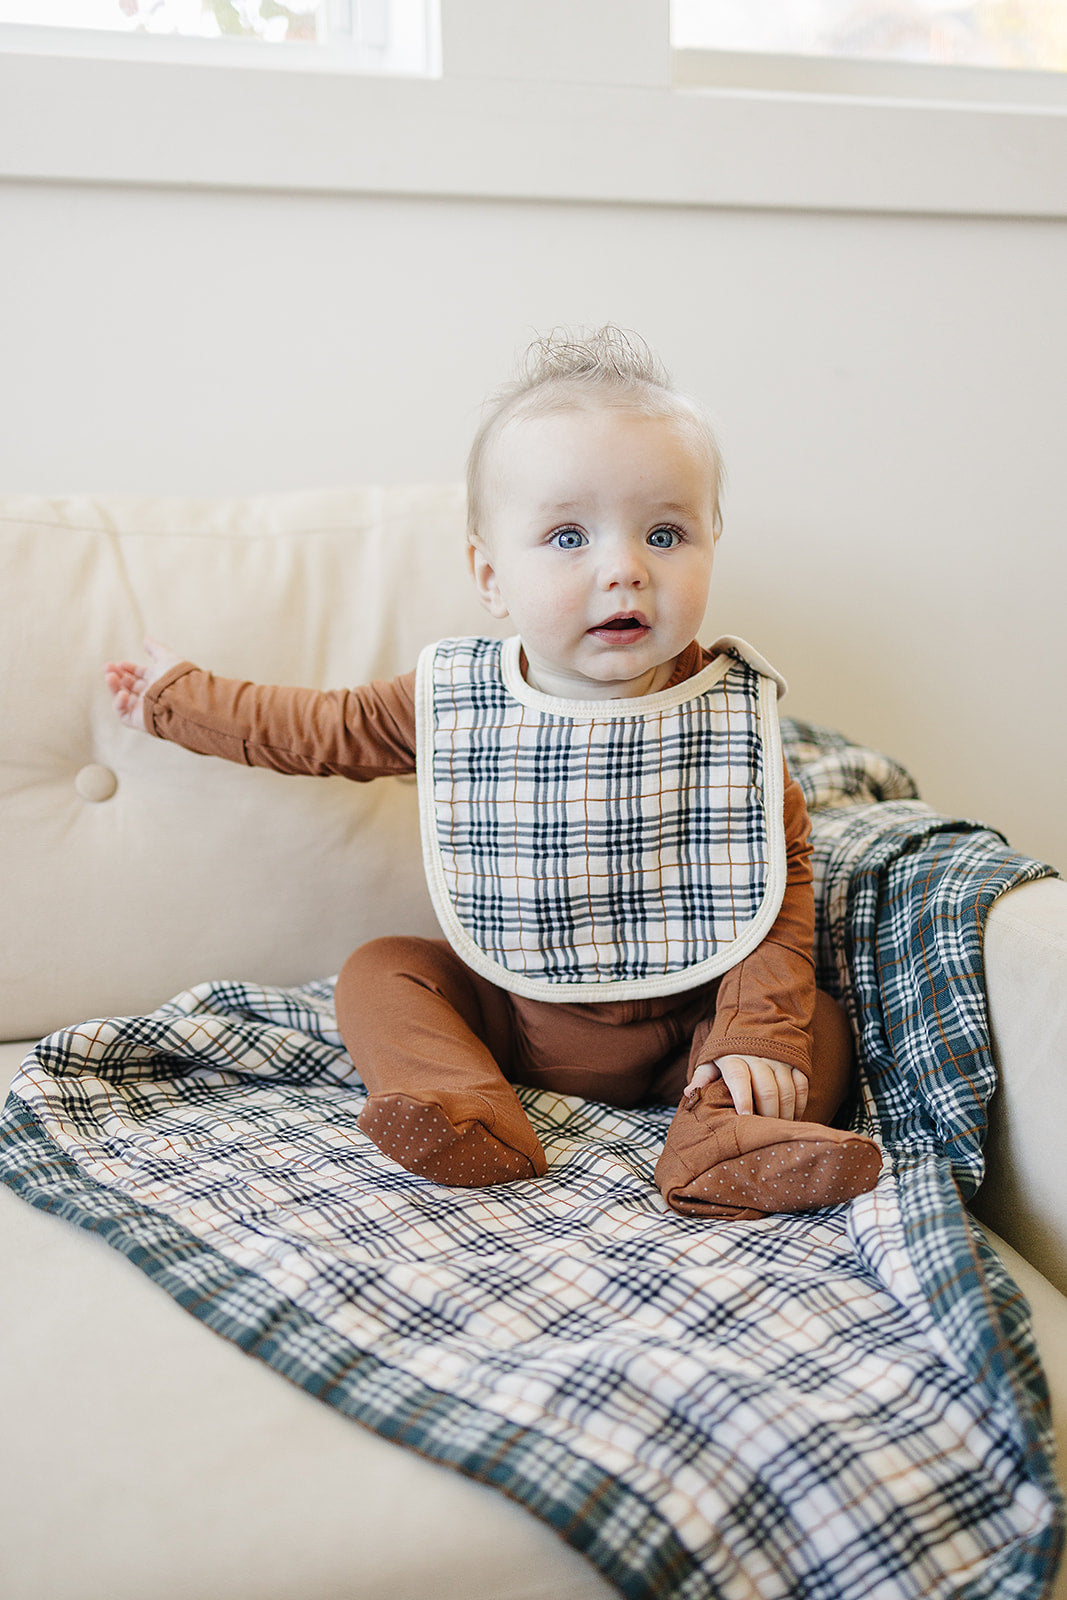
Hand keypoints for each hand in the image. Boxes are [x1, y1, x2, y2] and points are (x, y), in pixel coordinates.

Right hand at [104, 636, 181, 731]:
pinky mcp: (138, 719)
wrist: (183, 698)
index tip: (119, 662)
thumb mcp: (166, 658)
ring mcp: (143, 707)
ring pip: (122, 697)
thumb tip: (145, 638)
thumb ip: (155, 648)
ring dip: (113, 686)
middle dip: (117, 675)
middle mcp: (149, 695)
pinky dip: (119, 702)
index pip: (137, 675)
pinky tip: (123, 693)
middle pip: (128, 685)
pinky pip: (123, 712)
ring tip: (110, 675)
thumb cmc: (177, 678)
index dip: (127, 668)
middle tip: (108, 666)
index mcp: (156, 681)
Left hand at [684, 1055, 808, 1119]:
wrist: (757, 1016)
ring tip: (777, 1129)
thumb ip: (703, 1076)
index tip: (744, 1116)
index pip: (739, 1078)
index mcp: (734, 1057)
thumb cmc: (731, 1045)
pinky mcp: (796, 1061)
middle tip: (763, 1130)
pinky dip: (799, 1105)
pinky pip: (801, 1086)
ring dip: (784, 1113)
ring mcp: (779, 1059)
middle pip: (767, 1089)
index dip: (742, 1098)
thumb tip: (688, 1094)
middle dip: (767, 1114)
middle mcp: (759, 1057)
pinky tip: (793, 1118)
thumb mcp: (712, 1056)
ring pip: (786, 1090)